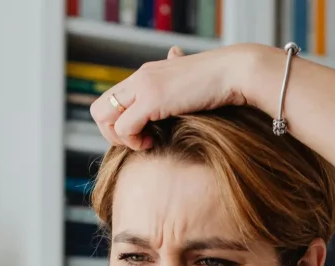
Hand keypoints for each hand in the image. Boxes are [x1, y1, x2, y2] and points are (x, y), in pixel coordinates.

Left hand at [90, 44, 254, 149]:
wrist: (236, 72)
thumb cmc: (220, 82)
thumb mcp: (190, 81)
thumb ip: (175, 77)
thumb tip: (175, 54)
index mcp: (146, 75)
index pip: (111, 100)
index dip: (118, 123)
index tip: (141, 134)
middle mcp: (140, 78)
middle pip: (99, 109)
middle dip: (111, 133)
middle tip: (138, 141)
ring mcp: (144, 87)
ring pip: (104, 118)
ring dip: (121, 139)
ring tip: (146, 142)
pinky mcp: (152, 100)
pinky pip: (124, 127)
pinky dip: (134, 141)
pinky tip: (153, 142)